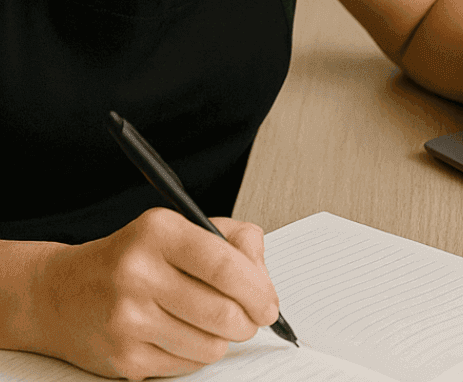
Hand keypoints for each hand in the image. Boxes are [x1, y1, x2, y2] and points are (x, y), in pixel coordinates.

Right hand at [24, 208, 279, 378]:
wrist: (60, 294)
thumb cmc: (133, 259)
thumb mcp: (181, 228)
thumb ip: (234, 242)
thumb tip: (265, 284)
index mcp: (159, 233)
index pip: (225, 265)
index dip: (259, 290)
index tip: (269, 303)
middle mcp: (138, 274)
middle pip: (223, 312)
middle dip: (249, 321)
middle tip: (252, 319)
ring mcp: (127, 320)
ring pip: (210, 345)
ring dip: (223, 339)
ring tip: (213, 324)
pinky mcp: (123, 358)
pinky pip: (187, 366)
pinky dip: (196, 354)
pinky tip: (182, 335)